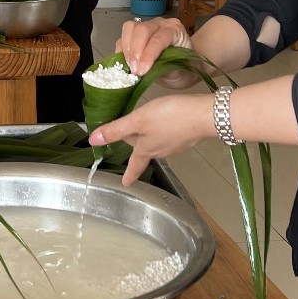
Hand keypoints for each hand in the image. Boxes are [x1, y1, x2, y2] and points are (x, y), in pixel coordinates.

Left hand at [89, 92, 216, 184]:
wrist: (204, 115)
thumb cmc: (170, 118)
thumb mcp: (138, 120)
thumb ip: (116, 129)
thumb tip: (93, 140)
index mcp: (146, 150)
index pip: (134, 165)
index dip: (128, 174)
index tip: (125, 183)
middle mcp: (161, 151)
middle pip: (144, 151)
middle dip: (136, 146)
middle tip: (128, 136)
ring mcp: (175, 145)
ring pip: (156, 143)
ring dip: (149, 137)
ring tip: (146, 126)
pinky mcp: (186, 136)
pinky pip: (169, 136)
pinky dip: (164, 130)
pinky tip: (166, 121)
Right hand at [117, 17, 194, 83]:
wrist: (188, 63)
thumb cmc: (186, 67)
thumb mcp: (181, 71)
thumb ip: (165, 69)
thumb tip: (146, 72)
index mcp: (175, 30)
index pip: (159, 38)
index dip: (149, 54)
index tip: (141, 71)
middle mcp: (161, 24)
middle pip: (142, 29)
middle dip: (135, 51)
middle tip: (134, 70)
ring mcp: (147, 26)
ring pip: (129, 28)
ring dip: (126, 49)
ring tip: (130, 67)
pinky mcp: (136, 34)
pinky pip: (123, 37)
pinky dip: (121, 51)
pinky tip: (126, 64)